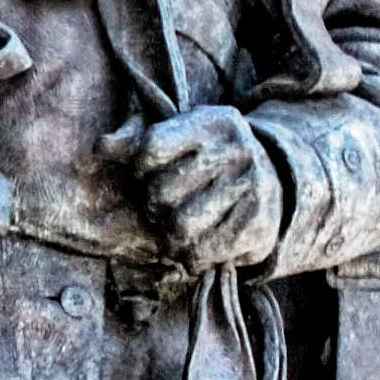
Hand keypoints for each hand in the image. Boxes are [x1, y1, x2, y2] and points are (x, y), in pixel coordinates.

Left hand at [105, 108, 283, 271]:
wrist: (280, 180)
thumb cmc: (210, 160)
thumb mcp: (179, 137)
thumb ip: (134, 141)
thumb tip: (100, 149)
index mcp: (213, 122)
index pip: (152, 147)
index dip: (140, 168)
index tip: (149, 173)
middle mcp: (237, 151)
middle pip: (162, 193)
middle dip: (154, 206)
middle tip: (164, 208)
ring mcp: (252, 187)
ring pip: (180, 227)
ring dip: (170, 235)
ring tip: (176, 229)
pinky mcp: (259, 223)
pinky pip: (204, 252)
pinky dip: (191, 256)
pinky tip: (195, 246)